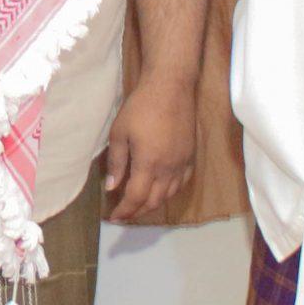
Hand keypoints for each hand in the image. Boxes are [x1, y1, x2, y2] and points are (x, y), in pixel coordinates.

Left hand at [105, 75, 195, 223]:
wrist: (171, 87)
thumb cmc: (140, 107)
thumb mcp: (119, 133)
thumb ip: (117, 163)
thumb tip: (112, 187)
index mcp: (148, 164)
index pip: (136, 198)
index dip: (124, 210)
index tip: (114, 217)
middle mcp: (168, 169)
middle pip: (154, 201)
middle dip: (138, 211)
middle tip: (124, 213)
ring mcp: (182, 163)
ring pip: (169, 194)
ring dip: (154, 203)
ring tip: (140, 204)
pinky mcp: (191, 156)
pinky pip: (182, 182)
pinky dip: (170, 191)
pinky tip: (162, 190)